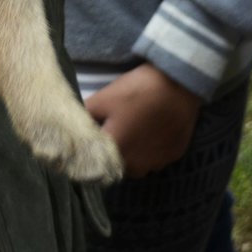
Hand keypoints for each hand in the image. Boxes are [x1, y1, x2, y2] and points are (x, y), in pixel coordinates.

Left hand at [86, 64, 201, 177]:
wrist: (177, 85)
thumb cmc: (136, 91)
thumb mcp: (104, 98)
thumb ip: (85, 115)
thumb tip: (73, 126)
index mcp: (116, 152)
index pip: (96, 162)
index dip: (92, 152)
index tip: (92, 139)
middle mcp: (137, 165)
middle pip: (117, 166)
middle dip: (111, 153)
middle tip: (113, 131)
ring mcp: (158, 163)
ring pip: (138, 165)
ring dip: (132, 154)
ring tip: (132, 130)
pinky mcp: (174, 156)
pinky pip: (156, 159)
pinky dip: (151, 150)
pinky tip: (151, 131)